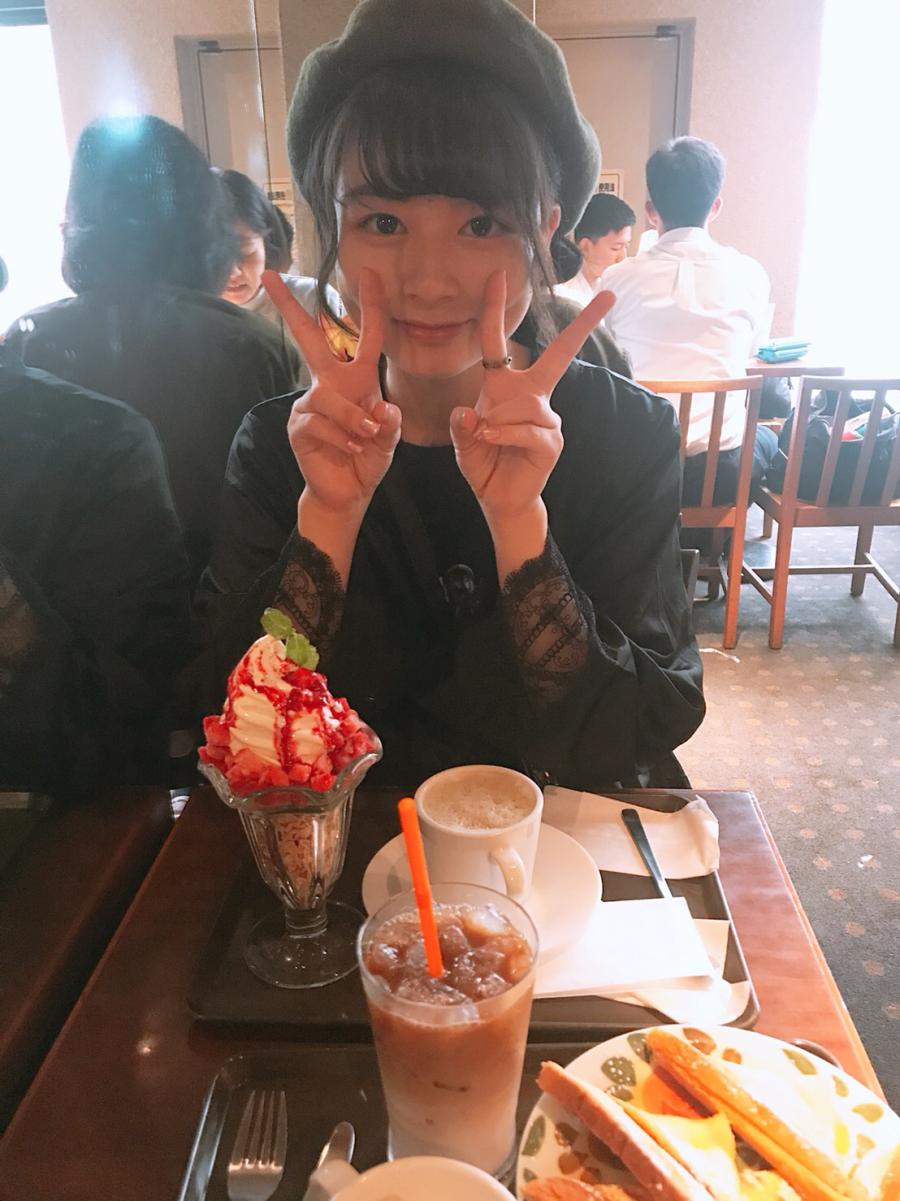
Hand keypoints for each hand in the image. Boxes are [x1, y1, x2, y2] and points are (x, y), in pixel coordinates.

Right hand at [263, 268, 400, 518]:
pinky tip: (351, 451)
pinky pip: (319, 422)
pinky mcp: (298, 424)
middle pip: (309, 338)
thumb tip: (383, 409)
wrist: (347, 492)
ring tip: (364, 440)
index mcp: (357, 380)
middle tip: (271, 276)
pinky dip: (340, 438)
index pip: (367, 337)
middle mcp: (330, 384)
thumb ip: (389, 426)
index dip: (370, 306)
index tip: (369, 272)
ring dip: (351, 419)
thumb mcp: (388, 443)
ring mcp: (310, 403)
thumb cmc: (367, 460)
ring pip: (327, 397)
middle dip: (290, 307)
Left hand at [450, 272, 615, 527]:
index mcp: (505, 387)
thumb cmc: (484, 464)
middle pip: (559, 354)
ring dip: (495, 423)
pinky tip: (494, 443)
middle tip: (608, 296)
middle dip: (584, 325)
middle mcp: (532, 395)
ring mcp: (547, 416)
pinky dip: (504, 436)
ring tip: (486, 439)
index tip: (497, 274)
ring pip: (521, 406)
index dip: (493, 309)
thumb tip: (467, 412)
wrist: (500, 498)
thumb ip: (462, 427)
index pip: (496, 342)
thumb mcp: (463, 443)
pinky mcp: (553, 440)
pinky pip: (526, 429)